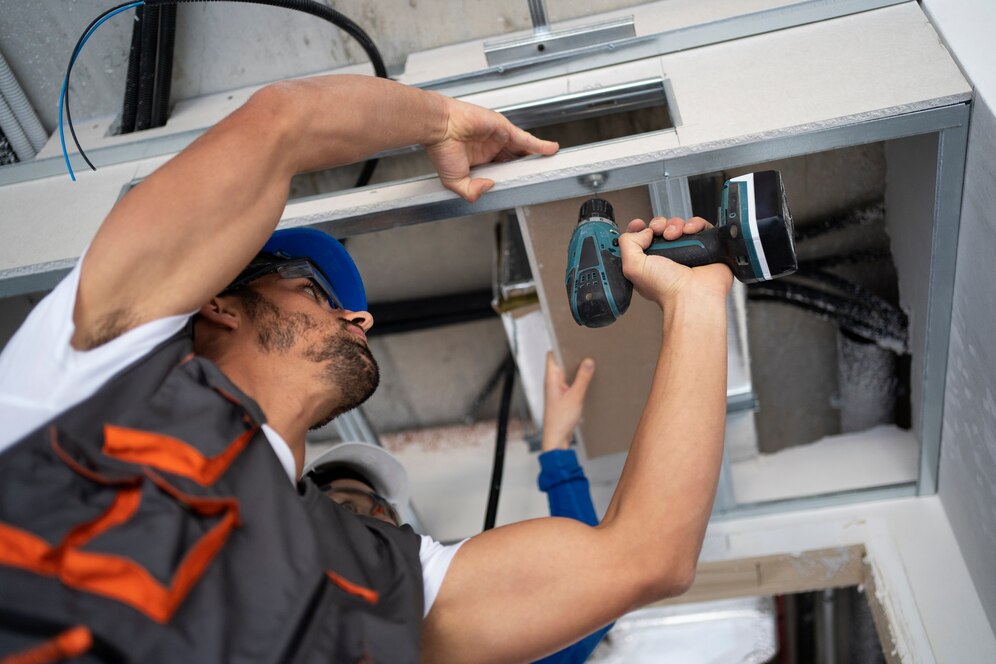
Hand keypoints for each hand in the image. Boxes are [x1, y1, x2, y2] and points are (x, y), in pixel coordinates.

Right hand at [423, 96, 558, 201]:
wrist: (440, 127)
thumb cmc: (441, 149)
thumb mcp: (454, 181)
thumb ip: (471, 191)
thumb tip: (489, 187)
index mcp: (479, 162)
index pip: (501, 172)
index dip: (511, 179)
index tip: (520, 186)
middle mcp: (491, 150)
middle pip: (515, 161)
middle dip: (527, 168)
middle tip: (539, 176)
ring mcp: (499, 139)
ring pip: (523, 150)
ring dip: (536, 158)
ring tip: (550, 165)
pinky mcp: (504, 129)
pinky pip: (526, 139)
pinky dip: (540, 145)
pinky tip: (551, 150)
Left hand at [541, 353, 594, 451]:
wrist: (556, 439)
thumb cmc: (560, 420)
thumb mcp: (575, 397)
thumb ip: (583, 378)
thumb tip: (589, 361)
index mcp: (551, 378)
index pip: (552, 354)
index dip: (561, 345)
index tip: (574, 339)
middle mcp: (552, 382)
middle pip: (561, 362)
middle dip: (574, 357)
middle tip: (589, 351)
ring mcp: (557, 389)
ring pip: (567, 373)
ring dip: (578, 370)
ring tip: (592, 364)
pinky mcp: (562, 397)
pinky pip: (571, 383)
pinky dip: (579, 381)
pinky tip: (589, 381)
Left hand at [619, 216, 732, 307]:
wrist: (693, 294)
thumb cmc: (666, 288)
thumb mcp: (633, 267)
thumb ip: (628, 244)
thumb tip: (642, 231)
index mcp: (648, 262)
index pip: (640, 238)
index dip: (639, 229)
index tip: (639, 225)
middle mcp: (667, 256)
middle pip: (660, 228)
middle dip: (658, 224)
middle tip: (658, 231)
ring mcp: (686, 251)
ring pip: (679, 225)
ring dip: (674, 225)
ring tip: (674, 235)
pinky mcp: (704, 246)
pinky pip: (699, 226)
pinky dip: (694, 224)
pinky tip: (689, 232)